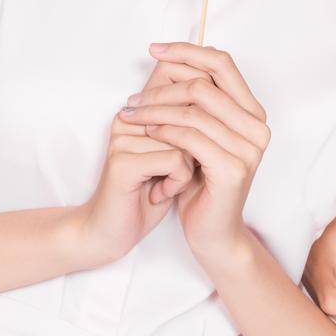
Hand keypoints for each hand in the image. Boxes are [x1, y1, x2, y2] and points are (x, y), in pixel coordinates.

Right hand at [71, 115, 195, 270]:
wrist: (114, 233)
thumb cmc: (148, 194)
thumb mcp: (175, 154)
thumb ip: (188, 129)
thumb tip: (221, 107)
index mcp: (138, 110)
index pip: (186, 102)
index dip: (197, 135)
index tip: (181, 161)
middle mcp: (127, 118)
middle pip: (188, 122)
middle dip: (192, 155)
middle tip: (174, 177)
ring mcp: (122, 139)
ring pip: (185, 142)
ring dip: (185, 172)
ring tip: (164, 186)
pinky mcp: (123, 162)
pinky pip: (175, 161)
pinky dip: (177, 182)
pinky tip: (159, 194)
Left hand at [118, 42, 269, 271]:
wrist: (213, 233)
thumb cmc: (202, 183)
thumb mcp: (199, 135)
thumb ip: (196, 102)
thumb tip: (170, 57)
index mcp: (253, 112)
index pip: (222, 63)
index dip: (187, 51)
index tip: (154, 49)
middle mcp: (257, 126)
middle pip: (204, 83)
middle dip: (162, 86)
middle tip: (133, 98)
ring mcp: (249, 148)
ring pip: (194, 110)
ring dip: (155, 109)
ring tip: (131, 116)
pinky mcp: (233, 169)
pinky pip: (191, 137)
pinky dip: (164, 130)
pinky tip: (147, 133)